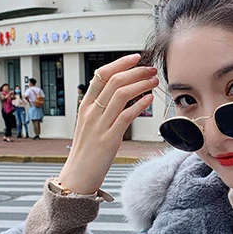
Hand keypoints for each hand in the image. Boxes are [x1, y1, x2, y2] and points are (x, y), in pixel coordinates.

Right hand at [57, 53, 157, 194]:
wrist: (78, 175)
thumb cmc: (87, 151)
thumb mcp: (91, 125)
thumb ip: (102, 109)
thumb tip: (121, 94)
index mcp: (85, 105)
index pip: (101, 74)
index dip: (120, 63)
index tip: (135, 58)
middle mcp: (91, 112)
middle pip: (114, 81)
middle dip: (136, 71)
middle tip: (151, 69)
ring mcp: (99, 125)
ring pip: (121, 94)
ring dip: (141, 84)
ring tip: (154, 81)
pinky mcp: (109, 139)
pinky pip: (126, 116)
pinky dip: (139, 104)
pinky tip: (149, 99)